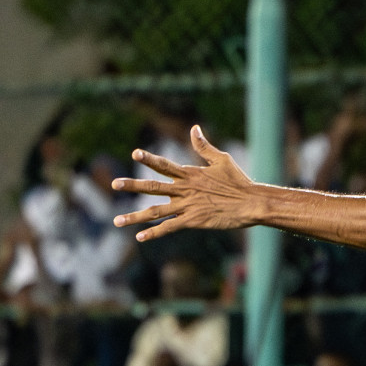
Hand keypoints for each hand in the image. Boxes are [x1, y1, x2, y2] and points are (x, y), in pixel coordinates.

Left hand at [112, 126, 259, 241]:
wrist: (251, 203)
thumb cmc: (239, 181)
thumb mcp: (222, 160)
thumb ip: (204, 146)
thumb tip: (194, 128)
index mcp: (191, 174)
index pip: (165, 165)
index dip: (149, 159)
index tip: (135, 154)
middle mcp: (185, 189)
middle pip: (153, 187)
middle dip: (132, 185)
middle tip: (114, 184)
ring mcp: (188, 206)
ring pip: (156, 211)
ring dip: (135, 216)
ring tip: (117, 221)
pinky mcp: (193, 221)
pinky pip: (169, 227)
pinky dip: (154, 233)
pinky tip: (140, 237)